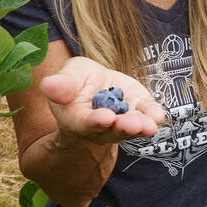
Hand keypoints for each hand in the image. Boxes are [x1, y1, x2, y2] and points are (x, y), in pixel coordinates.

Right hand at [38, 56, 166, 144]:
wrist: (96, 83)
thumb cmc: (77, 81)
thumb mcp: (68, 75)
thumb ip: (62, 83)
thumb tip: (49, 85)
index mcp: (76, 119)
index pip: (86, 124)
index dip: (95, 121)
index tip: (105, 117)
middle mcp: (101, 126)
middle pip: (111, 130)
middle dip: (122, 127)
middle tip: (132, 124)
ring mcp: (122, 120)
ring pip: (131, 127)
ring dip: (140, 126)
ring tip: (148, 125)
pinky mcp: (139, 110)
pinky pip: (147, 116)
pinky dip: (152, 116)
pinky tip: (158, 116)